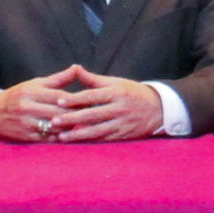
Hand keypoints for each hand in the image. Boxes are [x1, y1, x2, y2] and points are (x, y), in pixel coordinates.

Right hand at [0, 66, 90, 142]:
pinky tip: (69, 137)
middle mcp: (28, 106)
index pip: (60, 96)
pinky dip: (59, 138)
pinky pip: (46, 138)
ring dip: (69, 128)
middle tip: (92, 116)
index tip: (92, 102)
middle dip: (76, 115)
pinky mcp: (24, 136)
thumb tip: (78, 67)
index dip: (77, 100)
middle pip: (58, 112)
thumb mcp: (35, 83)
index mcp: (32, 91)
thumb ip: (58, 79)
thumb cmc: (18, 95)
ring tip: (83, 127)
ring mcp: (25, 122)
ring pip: (53, 127)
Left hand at [48, 73, 166, 141]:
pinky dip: (91, 141)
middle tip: (54, 121)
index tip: (59, 100)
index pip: (91, 95)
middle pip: (92, 114)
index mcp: (115, 92)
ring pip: (97, 130)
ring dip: (78, 134)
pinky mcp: (124, 135)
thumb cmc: (133, 92)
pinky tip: (79, 143)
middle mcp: (119, 108)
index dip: (75, 99)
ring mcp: (122, 123)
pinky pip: (105, 139)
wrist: (159, 108)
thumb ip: (94, 79)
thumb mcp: (116, 82)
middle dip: (72, 118)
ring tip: (62, 137)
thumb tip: (75, 69)